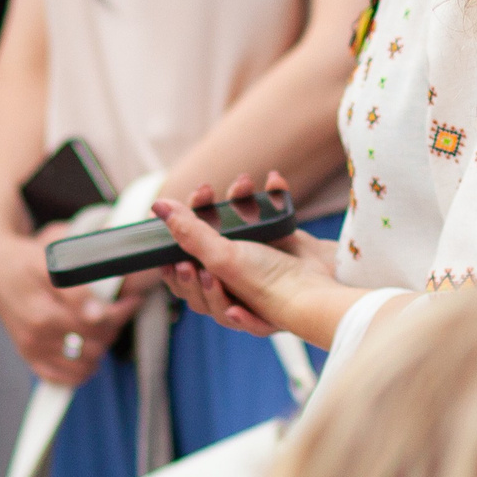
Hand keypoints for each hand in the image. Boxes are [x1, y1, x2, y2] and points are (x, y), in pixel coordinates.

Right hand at [0, 218, 140, 384]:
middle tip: (120, 311)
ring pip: (83, 364)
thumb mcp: (52, 261)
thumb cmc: (28, 261)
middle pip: (95, 343)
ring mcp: (32, 346)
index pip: (98, 322)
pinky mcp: (28, 355)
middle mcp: (37, 331)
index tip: (132, 299)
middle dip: (114, 328)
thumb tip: (96, 316)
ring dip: (101, 349)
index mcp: (45, 308)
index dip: (122, 311)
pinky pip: (60, 378)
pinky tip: (87, 354)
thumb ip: (76, 290)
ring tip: (104, 329)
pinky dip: (80, 371)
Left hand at [156, 173, 356, 348]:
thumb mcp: (221, 259)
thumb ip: (189, 233)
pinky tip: (272, 183)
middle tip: (205, 192)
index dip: (179, 237)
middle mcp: (231, 278)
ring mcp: (256, 259)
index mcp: (211, 292)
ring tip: (243, 184)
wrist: (319, 287)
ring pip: (236, 223)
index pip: (181, 266)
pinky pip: (268, 215)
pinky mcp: (279, 243)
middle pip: (207, 238)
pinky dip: (271, 197)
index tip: (181, 214)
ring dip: (238, 199)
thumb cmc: (267, 285)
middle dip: (206, 210)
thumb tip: (157, 206)